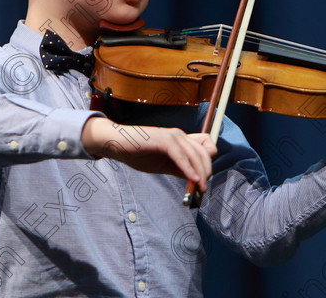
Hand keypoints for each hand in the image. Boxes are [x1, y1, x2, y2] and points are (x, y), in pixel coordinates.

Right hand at [81, 117, 217, 192]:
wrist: (117, 143)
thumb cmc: (138, 153)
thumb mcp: (164, 165)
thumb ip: (180, 169)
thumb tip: (196, 180)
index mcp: (181, 139)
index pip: (206, 146)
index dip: (208, 161)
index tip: (203, 178)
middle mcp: (180, 135)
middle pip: (205, 152)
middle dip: (207, 171)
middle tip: (202, 188)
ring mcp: (173, 136)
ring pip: (196, 154)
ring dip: (201, 173)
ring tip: (199, 188)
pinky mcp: (164, 140)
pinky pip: (181, 156)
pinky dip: (188, 168)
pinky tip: (192, 179)